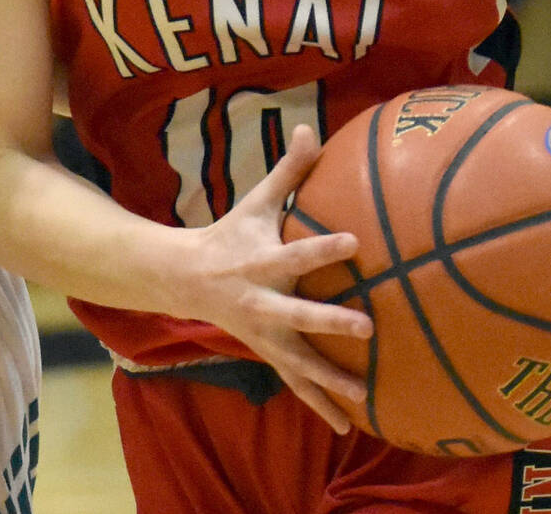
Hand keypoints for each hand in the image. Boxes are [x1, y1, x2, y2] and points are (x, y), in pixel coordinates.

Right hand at [181, 126, 372, 430]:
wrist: (184, 279)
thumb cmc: (231, 233)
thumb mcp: (256, 201)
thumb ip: (288, 171)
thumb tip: (310, 126)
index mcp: (261, 260)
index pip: (296, 252)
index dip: (323, 249)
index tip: (355, 242)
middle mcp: (261, 301)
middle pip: (297, 315)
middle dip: (328, 323)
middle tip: (366, 328)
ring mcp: (263, 333)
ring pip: (297, 360)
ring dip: (328, 379)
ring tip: (363, 393)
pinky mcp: (267, 353)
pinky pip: (295, 382)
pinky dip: (319, 404)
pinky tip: (349, 424)